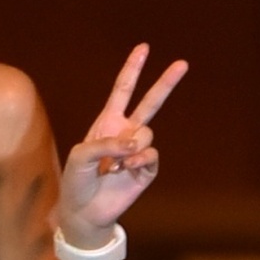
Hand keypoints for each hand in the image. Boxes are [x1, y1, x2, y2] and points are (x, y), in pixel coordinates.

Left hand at [57, 45, 186, 249]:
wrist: (84, 211)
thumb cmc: (77, 180)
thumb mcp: (81, 155)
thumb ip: (106, 144)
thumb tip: (136, 144)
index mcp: (108, 122)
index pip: (123, 90)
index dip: (133, 69)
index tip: (143, 48)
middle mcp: (125, 132)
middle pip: (150, 102)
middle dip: (165, 83)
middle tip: (183, 64)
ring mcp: (137, 151)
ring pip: (148, 133)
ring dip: (133, 146)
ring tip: (116, 164)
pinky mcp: (146, 170)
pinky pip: (151, 156)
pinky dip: (139, 160)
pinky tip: (127, 170)